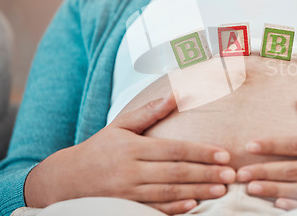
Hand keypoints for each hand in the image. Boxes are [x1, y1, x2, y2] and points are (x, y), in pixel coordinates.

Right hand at [25, 92, 235, 214]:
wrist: (66, 179)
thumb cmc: (100, 148)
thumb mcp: (121, 125)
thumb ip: (150, 111)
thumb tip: (177, 92)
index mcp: (132, 147)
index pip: (174, 150)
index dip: (200, 152)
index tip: (223, 154)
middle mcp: (131, 171)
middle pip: (175, 173)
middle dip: (206, 173)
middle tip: (231, 174)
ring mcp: (128, 193)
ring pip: (168, 193)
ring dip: (197, 192)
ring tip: (221, 191)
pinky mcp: (125, 207)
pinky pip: (153, 210)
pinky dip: (174, 209)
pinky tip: (193, 206)